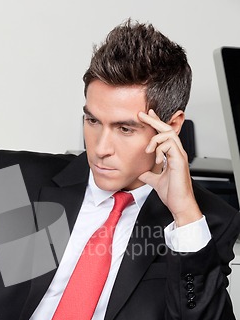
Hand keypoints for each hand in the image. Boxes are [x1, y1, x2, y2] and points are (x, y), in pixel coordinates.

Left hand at [138, 109, 201, 226]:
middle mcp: (177, 153)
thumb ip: (149, 174)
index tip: (145, 116)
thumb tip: (140, 172)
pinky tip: (156, 160)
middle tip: (142, 114)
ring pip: (168, 134)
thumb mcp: (155, 181)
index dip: (155, 123)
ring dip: (155, 139)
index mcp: (172, 155)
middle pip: (167, 129)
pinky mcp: (179, 160)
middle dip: (154, 120)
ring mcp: (179, 156)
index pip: (164, 134)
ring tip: (148, 150)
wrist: (179, 205)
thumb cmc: (172, 194)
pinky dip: (159, 149)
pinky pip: (169, 145)